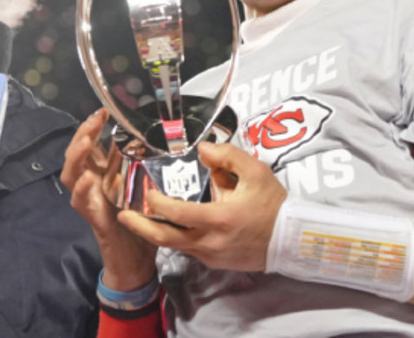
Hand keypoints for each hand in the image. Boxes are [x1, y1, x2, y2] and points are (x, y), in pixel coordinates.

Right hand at [61, 109, 156, 289]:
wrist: (136, 259)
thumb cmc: (141, 221)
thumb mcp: (144, 187)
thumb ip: (144, 166)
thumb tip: (158, 139)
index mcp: (104, 174)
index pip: (91, 145)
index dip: (93, 127)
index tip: (104, 110)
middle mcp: (92, 184)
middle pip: (77, 154)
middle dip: (83, 134)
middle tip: (95, 118)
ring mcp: (89, 201)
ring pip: (71, 174)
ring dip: (76, 156)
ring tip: (84, 142)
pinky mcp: (92, 218)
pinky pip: (80, 202)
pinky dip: (82, 189)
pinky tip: (89, 178)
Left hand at [118, 141, 286, 271]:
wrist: (291, 239)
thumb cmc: (273, 204)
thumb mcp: (256, 172)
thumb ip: (227, 156)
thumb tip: (202, 149)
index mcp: (218, 218)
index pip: (177, 213)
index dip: (158, 202)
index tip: (147, 191)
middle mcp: (210, 242)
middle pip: (165, 239)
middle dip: (140, 228)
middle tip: (121, 217)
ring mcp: (212, 256)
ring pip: (175, 246)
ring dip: (156, 233)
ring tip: (139, 220)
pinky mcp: (216, 262)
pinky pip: (189, 250)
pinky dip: (175, 239)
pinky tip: (169, 227)